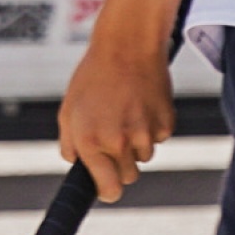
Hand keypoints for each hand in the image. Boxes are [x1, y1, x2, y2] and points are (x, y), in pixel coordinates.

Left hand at [57, 39, 173, 202]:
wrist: (127, 43)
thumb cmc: (94, 76)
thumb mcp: (69, 109)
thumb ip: (70, 145)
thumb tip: (78, 166)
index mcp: (91, 141)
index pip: (109, 190)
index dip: (107, 189)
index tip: (107, 184)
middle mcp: (118, 141)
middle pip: (128, 177)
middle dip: (121, 163)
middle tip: (114, 133)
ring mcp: (145, 133)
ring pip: (144, 156)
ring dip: (137, 142)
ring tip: (126, 110)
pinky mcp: (166, 123)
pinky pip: (159, 138)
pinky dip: (152, 126)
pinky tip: (142, 102)